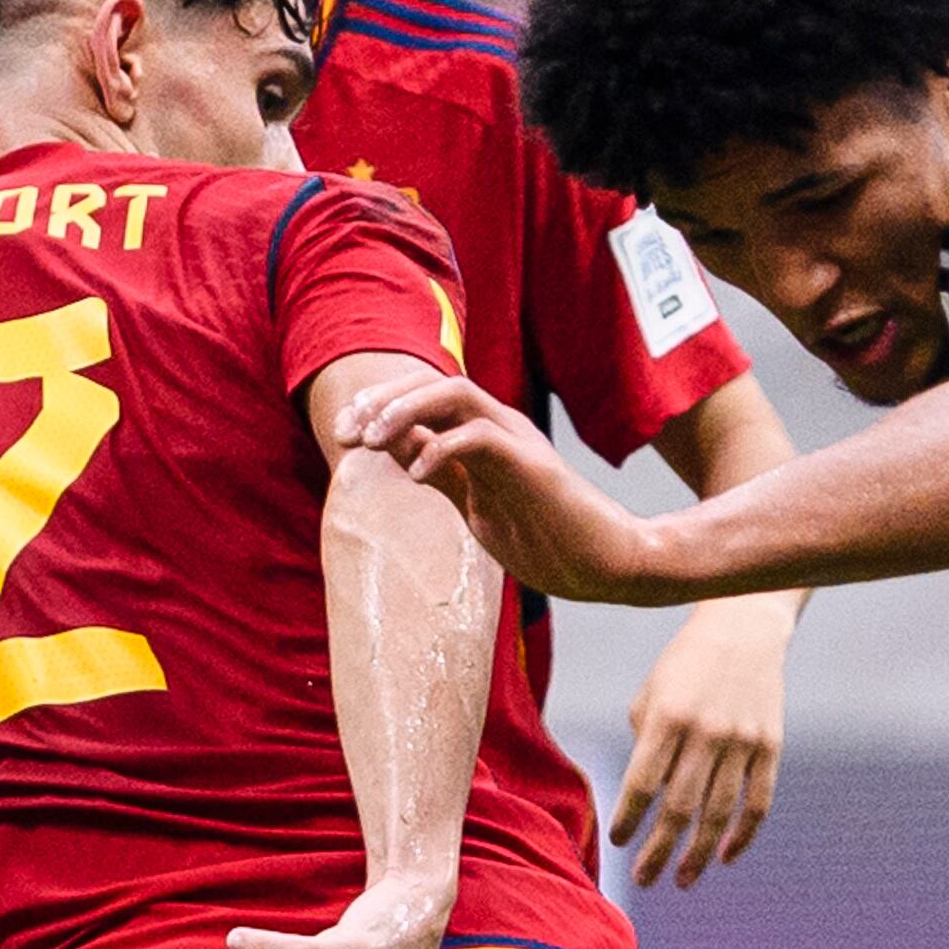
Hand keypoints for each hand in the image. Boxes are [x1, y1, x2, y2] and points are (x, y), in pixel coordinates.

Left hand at [334, 370, 665, 601]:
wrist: (606, 564)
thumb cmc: (546, 539)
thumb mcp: (475, 504)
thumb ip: (441, 473)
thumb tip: (396, 451)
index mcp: (485, 437)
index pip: (425, 400)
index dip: (379, 406)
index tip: (342, 432)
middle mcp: (500, 428)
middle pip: (436, 384)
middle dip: (383, 400)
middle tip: (346, 431)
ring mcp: (518, 443)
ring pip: (457, 395)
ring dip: (406, 409)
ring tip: (371, 438)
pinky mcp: (533, 466)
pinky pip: (480, 438)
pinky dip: (441, 447)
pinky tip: (415, 474)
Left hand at [614, 593, 795, 888]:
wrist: (743, 627)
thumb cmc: (684, 665)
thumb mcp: (651, 694)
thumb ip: (644, 745)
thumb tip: (644, 801)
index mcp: (668, 717)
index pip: (642, 783)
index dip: (628, 819)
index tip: (618, 843)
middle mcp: (706, 732)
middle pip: (680, 809)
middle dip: (658, 851)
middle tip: (642, 880)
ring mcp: (742, 741)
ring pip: (719, 814)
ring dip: (697, 855)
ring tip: (680, 880)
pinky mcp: (770, 747)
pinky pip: (757, 803)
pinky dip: (742, 836)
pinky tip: (724, 857)